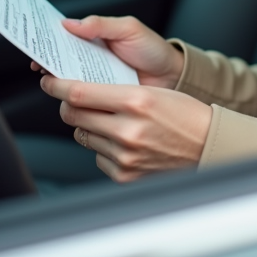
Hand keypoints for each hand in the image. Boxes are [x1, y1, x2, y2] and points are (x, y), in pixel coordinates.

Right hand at [28, 15, 183, 88]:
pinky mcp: (101, 99)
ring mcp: (94, 79)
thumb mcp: (129, 29)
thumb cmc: (152, 49)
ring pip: (68, 81)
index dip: (47, 38)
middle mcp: (89, 59)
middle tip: (39, 63)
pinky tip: (70, 98)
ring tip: (51, 79)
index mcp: (93, 38)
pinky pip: (83, 99)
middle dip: (47, 60)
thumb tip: (70, 23)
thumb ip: (101, 24)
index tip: (33, 41)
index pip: (64, 36)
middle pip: (60, 59)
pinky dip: (75, 98)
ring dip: (59, 81)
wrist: (173, 77)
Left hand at [40, 75, 211, 182]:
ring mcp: (124, 155)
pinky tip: (122, 141)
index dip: (57, 86)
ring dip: (88, 127)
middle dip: (68, 105)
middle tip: (72, 99)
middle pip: (74, 115)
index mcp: (136, 101)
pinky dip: (103, 147)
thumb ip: (114, 93)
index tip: (49, 82)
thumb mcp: (151, 92)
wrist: (207, 144)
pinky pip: (97, 157)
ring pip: (83, 136)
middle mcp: (128, 130)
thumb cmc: (184, 114)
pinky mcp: (124, 174)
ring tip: (109, 121)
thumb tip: (77, 96)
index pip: (80, 93)